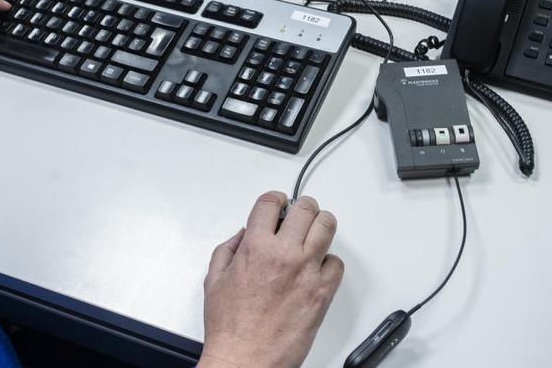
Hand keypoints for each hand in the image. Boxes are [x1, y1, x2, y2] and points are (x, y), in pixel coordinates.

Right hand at [199, 192, 344, 367]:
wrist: (246, 358)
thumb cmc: (230, 328)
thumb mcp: (214, 280)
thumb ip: (228, 250)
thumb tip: (243, 235)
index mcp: (255, 247)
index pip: (270, 202)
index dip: (276, 199)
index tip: (278, 203)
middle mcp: (284, 254)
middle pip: (306, 208)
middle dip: (302, 208)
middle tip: (298, 216)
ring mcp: (307, 271)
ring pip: (327, 227)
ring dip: (320, 225)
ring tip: (313, 233)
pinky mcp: (322, 291)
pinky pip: (337, 263)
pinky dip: (329, 262)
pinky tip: (318, 268)